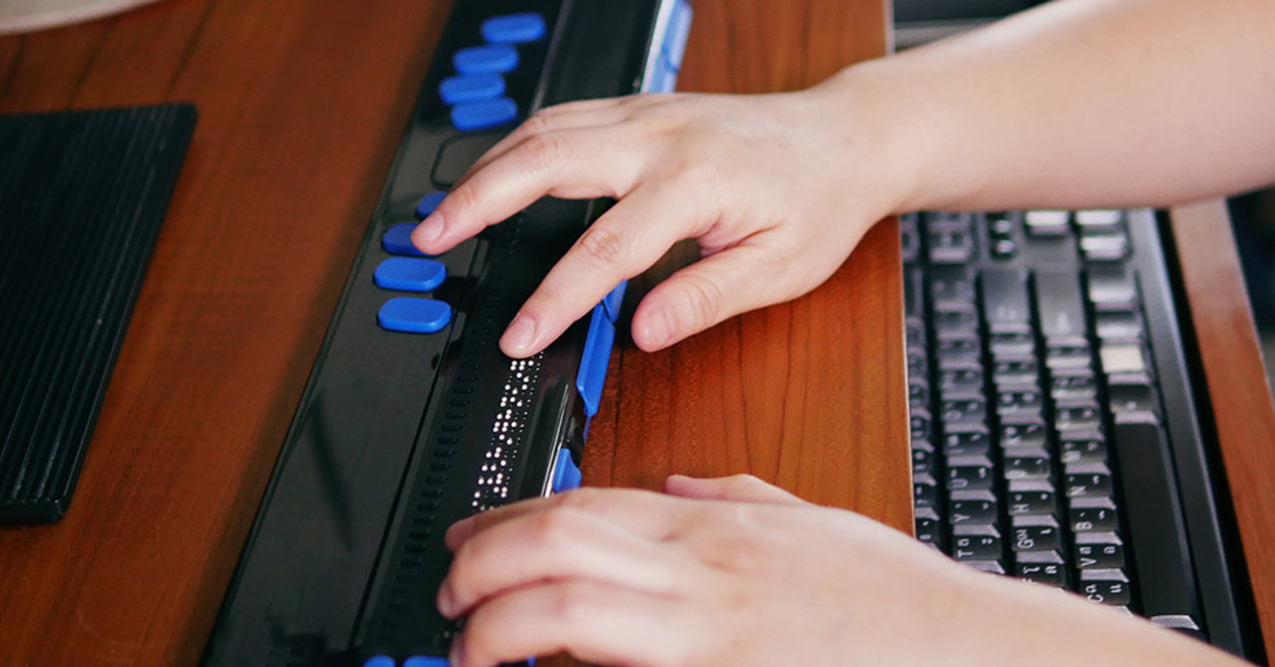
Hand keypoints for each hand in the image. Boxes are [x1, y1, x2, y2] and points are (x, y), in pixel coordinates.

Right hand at [410, 90, 905, 357]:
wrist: (845, 139)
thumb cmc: (818, 203)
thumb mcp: (780, 269)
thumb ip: (706, 299)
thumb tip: (643, 333)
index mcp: (696, 181)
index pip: (605, 248)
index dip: (555, 298)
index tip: (519, 335)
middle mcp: (661, 137)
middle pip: (547, 160)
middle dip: (479, 202)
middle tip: (429, 241)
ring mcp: (646, 114)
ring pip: (544, 129)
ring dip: (485, 169)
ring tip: (442, 215)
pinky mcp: (639, 109)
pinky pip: (562, 119)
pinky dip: (514, 147)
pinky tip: (491, 176)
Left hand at [436, 474, 1239, 666]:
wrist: (959, 649)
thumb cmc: (890, 601)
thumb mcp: (808, 523)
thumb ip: (734, 499)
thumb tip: (677, 485)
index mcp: (716, 527)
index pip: (582, 503)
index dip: (506, 520)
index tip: (468, 542)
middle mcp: (701, 572)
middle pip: (557, 543)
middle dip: (481, 565)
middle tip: (451, 595)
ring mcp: (708, 634)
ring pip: (570, 609)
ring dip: (500, 626)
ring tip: (472, 645)